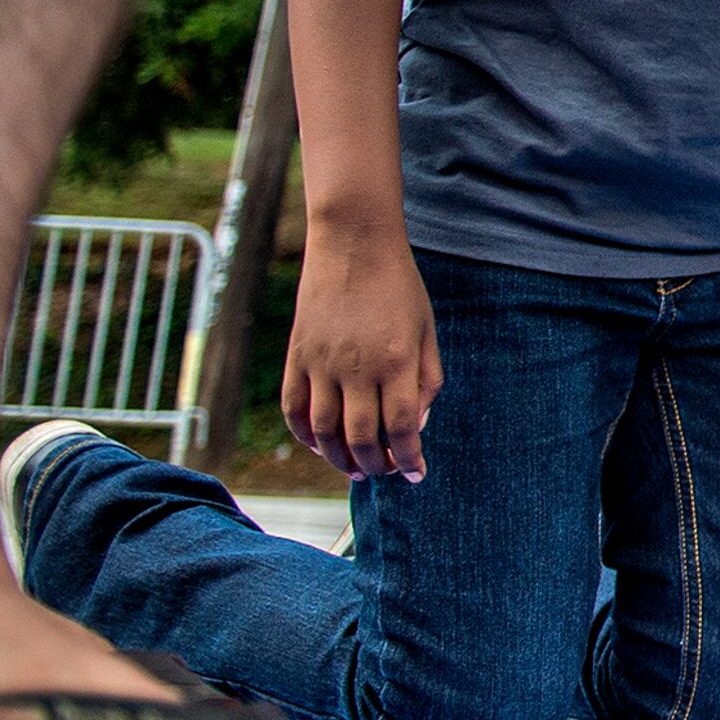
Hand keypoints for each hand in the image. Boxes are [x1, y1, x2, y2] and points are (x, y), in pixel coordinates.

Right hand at [284, 224, 439, 483]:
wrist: (354, 244)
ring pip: (324, 431)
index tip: (416, 474)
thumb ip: (427, 381)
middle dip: (375, 466)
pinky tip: (320, 445)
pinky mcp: (296, 356)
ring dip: (339, 459)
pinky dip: (304, 435)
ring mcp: (321, 363)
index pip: (401, 429)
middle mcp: (357, 368)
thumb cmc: (399, 288)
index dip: (409, 459)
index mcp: (397, 362)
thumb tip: (414, 427)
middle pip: (362, 438)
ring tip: (354, 470)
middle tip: (384, 473)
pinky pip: (293, 408)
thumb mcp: (426, 331)